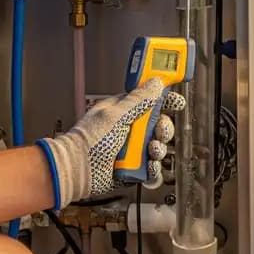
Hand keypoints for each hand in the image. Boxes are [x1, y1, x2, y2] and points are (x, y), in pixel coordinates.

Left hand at [37, 80, 184, 207]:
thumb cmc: (89, 141)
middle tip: (159, 131)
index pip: (150, 101)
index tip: (176, 102)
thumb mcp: (116, 115)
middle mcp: (129, 130)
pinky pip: (152, 169)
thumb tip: (155, 83)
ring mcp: (131, 150)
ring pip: (158, 147)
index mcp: (124, 111)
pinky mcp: (133, 168)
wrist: (77, 170)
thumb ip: (138, 100)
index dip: (165, 100)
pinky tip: (147, 166)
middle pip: (159, 125)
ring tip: (150, 151)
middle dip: (164, 129)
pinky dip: (153, 169)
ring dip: (158, 149)